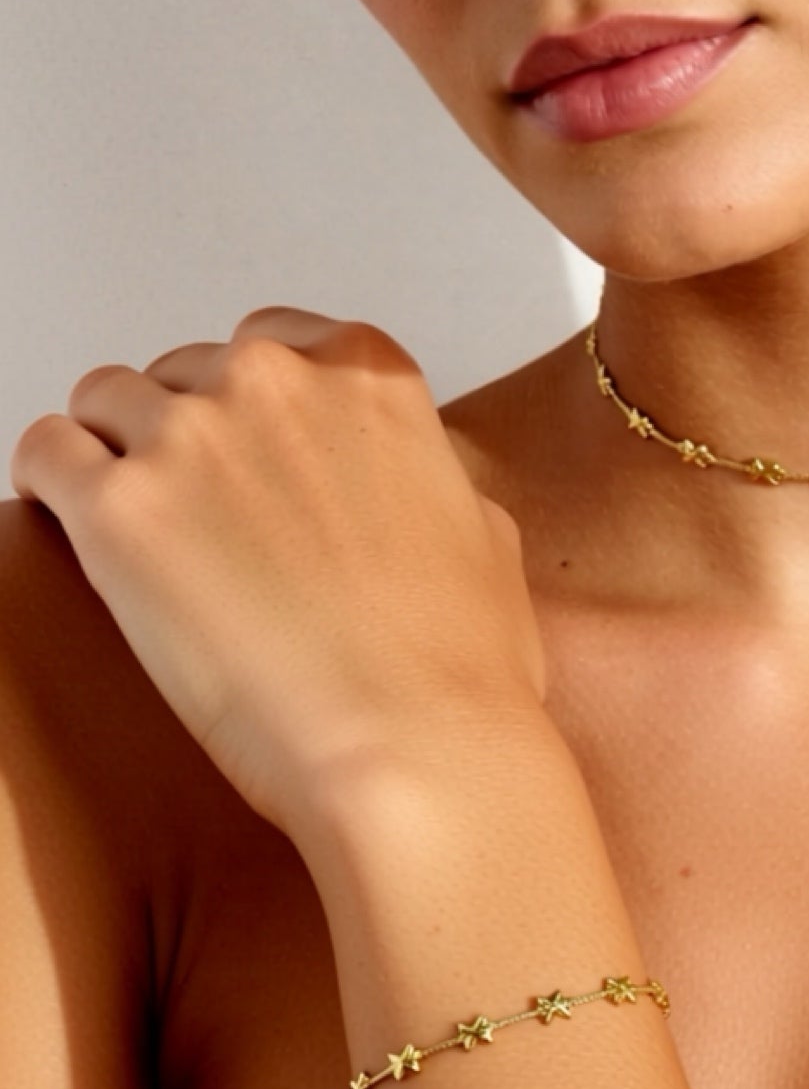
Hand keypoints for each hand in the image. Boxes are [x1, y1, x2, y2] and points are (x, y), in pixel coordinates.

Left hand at [9, 309, 551, 851]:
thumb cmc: (457, 663)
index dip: (249, 406)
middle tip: (196, 521)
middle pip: (184, 372)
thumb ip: (424, 479)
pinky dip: (51, 483)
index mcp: (369, 374)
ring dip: (113, 454)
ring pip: (104, 400)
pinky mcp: (118, 509)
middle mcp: (277, 382)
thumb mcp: (483, 531)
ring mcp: (192, 435)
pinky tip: (76, 534)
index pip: (271, 342)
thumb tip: (400, 490)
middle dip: (184, 435)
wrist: (413, 746)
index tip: (243, 456)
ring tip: (132, 533)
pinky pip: (45, 452)